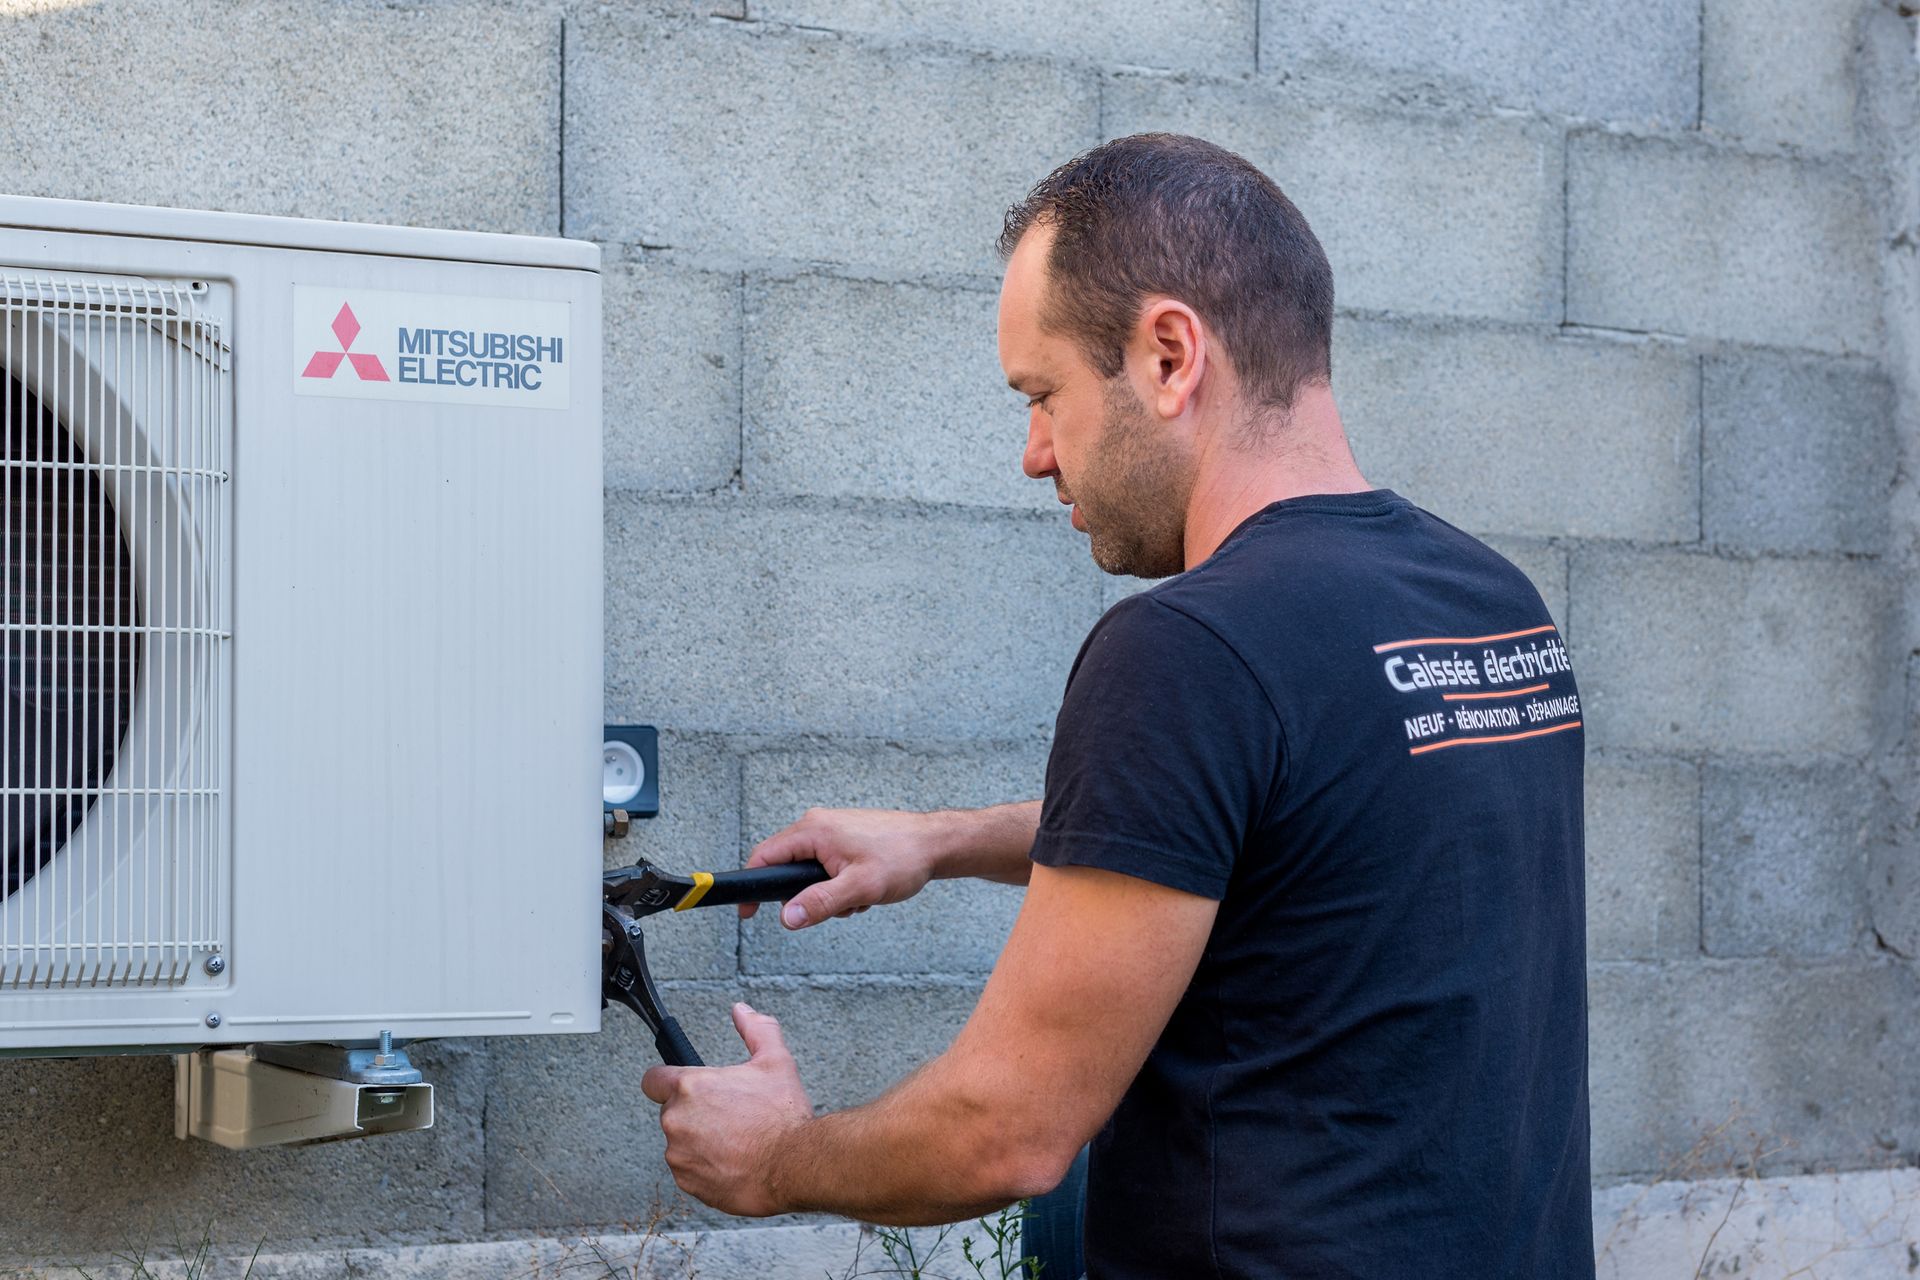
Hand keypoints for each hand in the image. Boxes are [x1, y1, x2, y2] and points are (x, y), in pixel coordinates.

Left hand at [641, 1003, 813, 1217]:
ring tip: (735, 1141)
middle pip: (672, 1112)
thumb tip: (741, 1011)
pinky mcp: (688, 1183)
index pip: (652, 1080)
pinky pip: (689, 1170)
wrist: (795, 1165)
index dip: (667, 1080)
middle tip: (729, 1115)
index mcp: (690, 1087)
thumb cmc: (783, 1116)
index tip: (683, 1087)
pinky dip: (706, 1167)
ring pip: (681, 1143)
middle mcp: (677, 1121)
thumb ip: (755, 1029)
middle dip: (695, 1113)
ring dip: (700, 1142)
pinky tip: (733, 1161)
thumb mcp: (776, 1061)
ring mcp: (680, 1155)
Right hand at [739, 807, 941, 929]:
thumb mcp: (859, 888)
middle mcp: (817, 825)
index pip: (764, 857)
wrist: (935, 844)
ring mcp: (831, 831)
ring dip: (828, 894)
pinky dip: (840, 885)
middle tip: (836, 906)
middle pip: (786, 868)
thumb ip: (819, 903)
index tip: (748, 913)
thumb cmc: (902, 858)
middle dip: (806, 896)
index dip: (751, 887)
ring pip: (809, 872)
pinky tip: (864, 890)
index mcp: (813, 830)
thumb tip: (786, 918)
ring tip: (858, 897)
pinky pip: (826, 868)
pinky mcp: (843, 838)